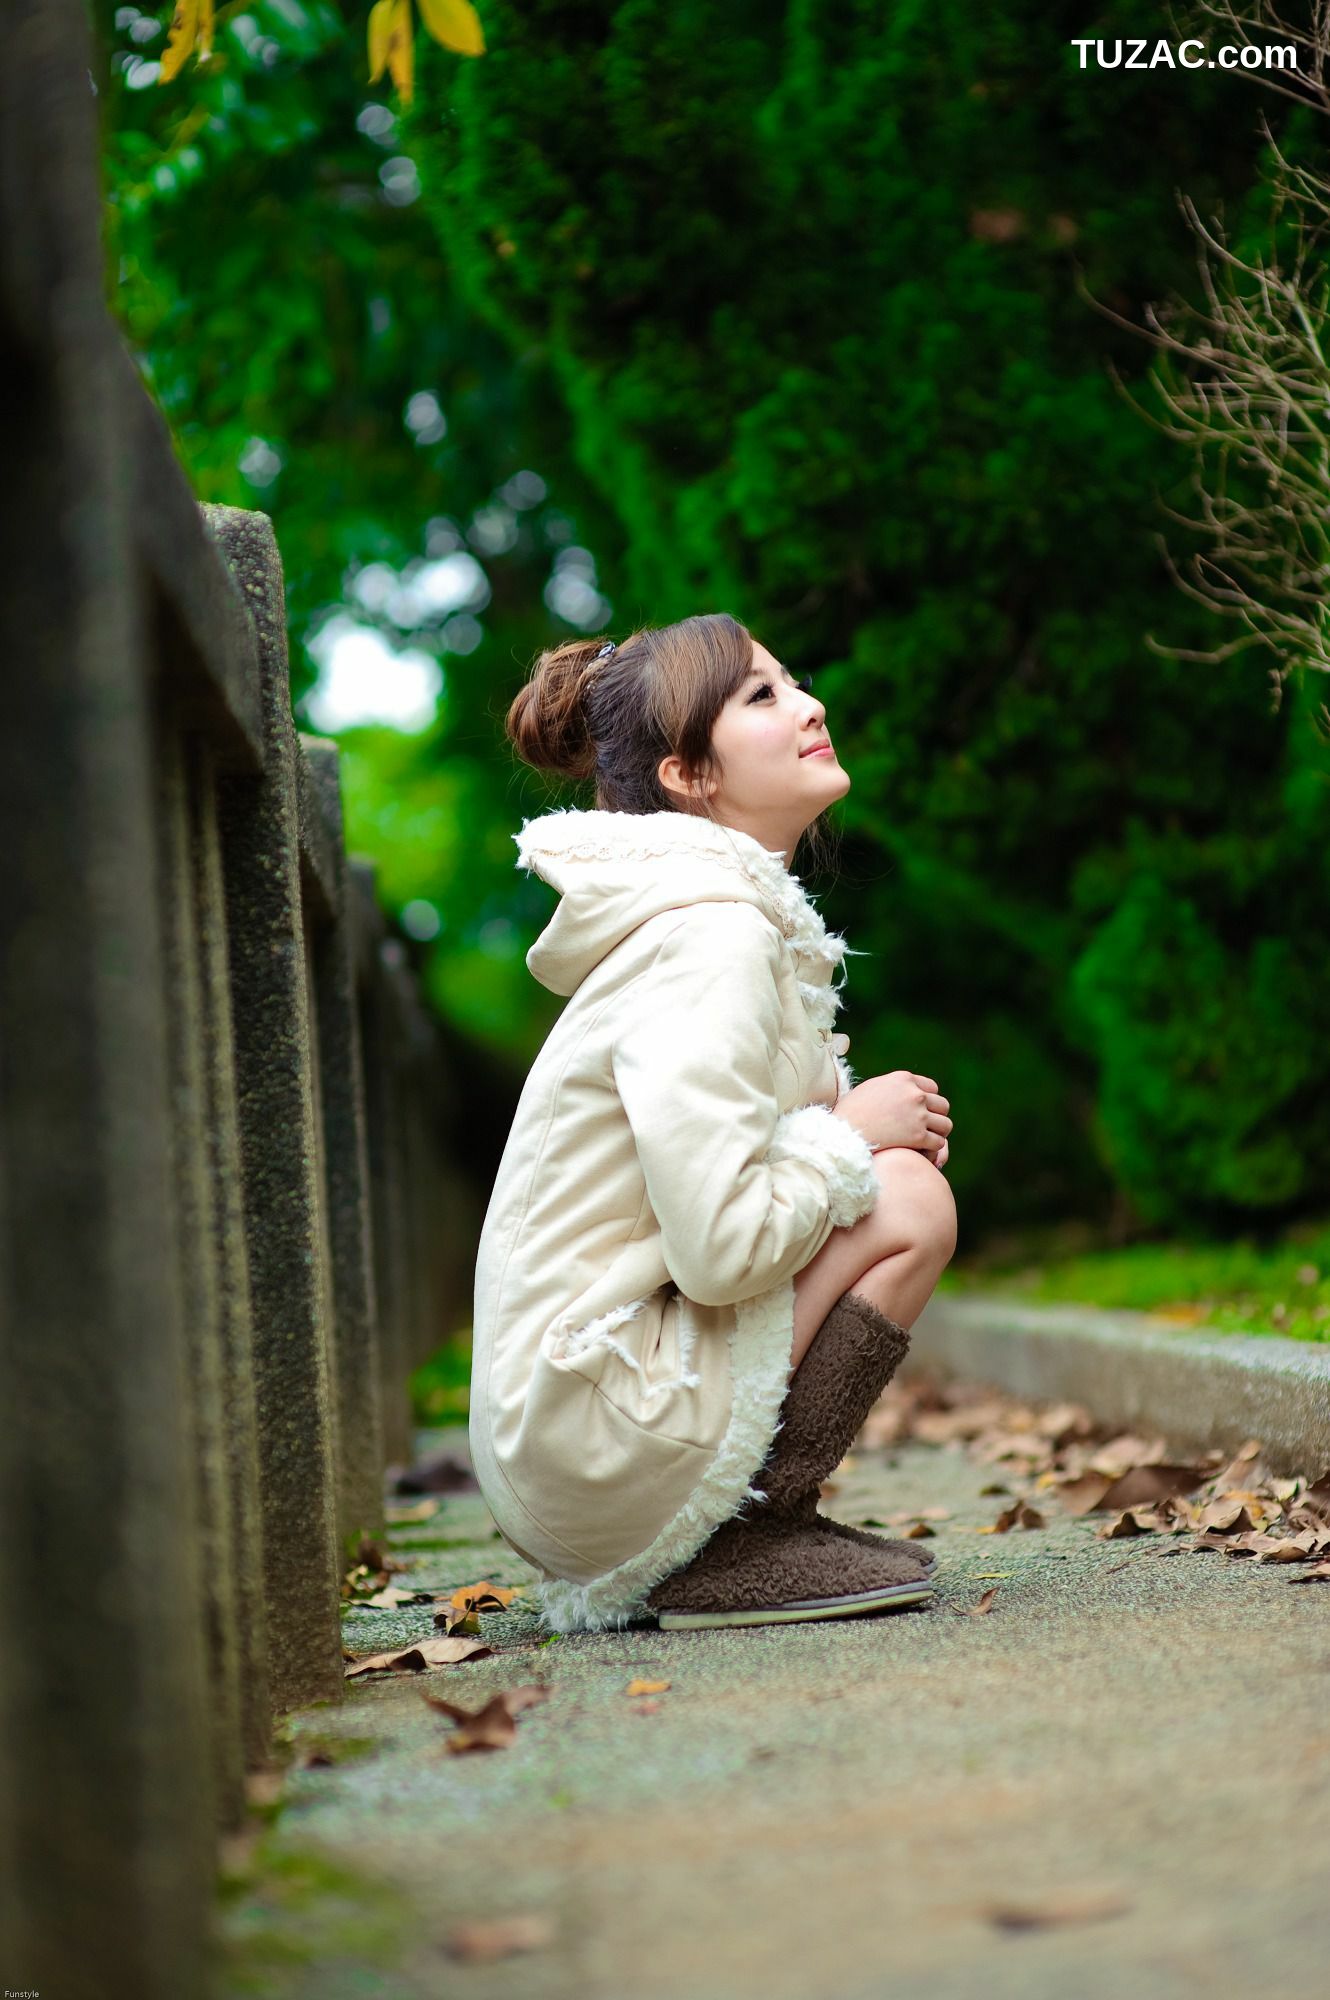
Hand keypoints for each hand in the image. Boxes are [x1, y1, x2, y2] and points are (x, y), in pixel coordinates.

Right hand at [833, 1070, 951, 1160]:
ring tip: (926, 1141)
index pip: (932, 1088)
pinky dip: (932, 1149)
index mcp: (903, 1079)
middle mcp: (914, 1094)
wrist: (841, 1133)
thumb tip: (900, 1091)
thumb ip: (891, 1087)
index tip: (919, 1112)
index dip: (928, 1101)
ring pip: (945, 1125)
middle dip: (935, 1117)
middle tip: (925, 1129)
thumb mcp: (871, 1089)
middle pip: (942, 1105)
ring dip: (938, 1133)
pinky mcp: (918, 1136)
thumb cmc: (850, 1113)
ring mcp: (918, 1115)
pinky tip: (921, 1151)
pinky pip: (939, 1142)